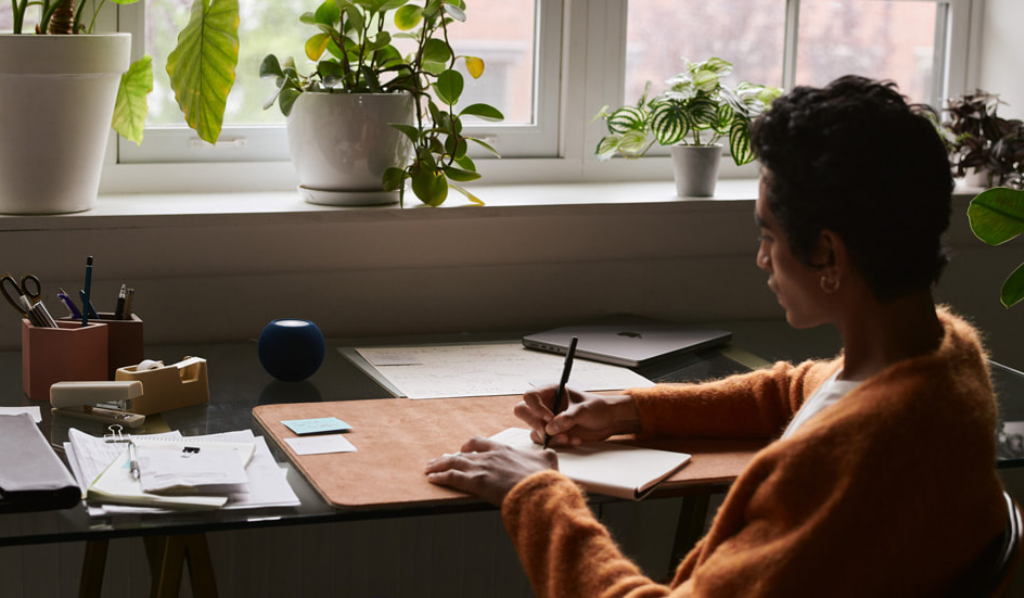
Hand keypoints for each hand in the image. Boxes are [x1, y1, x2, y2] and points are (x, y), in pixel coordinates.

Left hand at [425, 437, 556, 505]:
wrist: (539, 490)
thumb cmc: (544, 478)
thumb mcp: (549, 460)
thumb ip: (545, 455)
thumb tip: (549, 453)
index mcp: (505, 450)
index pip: (482, 443)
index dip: (470, 447)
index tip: (463, 450)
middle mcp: (490, 456)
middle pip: (463, 453)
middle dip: (449, 457)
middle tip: (439, 460)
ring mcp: (482, 468)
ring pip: (454, 463)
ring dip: (439, 465)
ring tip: (428, 468)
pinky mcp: (476, 482)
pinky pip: (452, 477)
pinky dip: (440, 477)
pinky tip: (432, 479)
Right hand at [514, 385, 640, 446]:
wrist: (608, 421)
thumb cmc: (597, 408)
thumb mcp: (584, 410)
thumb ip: (567, 418)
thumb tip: (550, 429)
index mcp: (551, 392)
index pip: (530, 396)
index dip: (536, 407)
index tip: (549, 417)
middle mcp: (546, 405)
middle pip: (523, 413)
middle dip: (536, 424)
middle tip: (550, 431)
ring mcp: (548, 421)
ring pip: (534, 430)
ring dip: (551, 437)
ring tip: (569, 437)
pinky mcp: (552, 434)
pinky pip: (545, 441)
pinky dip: (558, 443)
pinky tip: (574, 440)